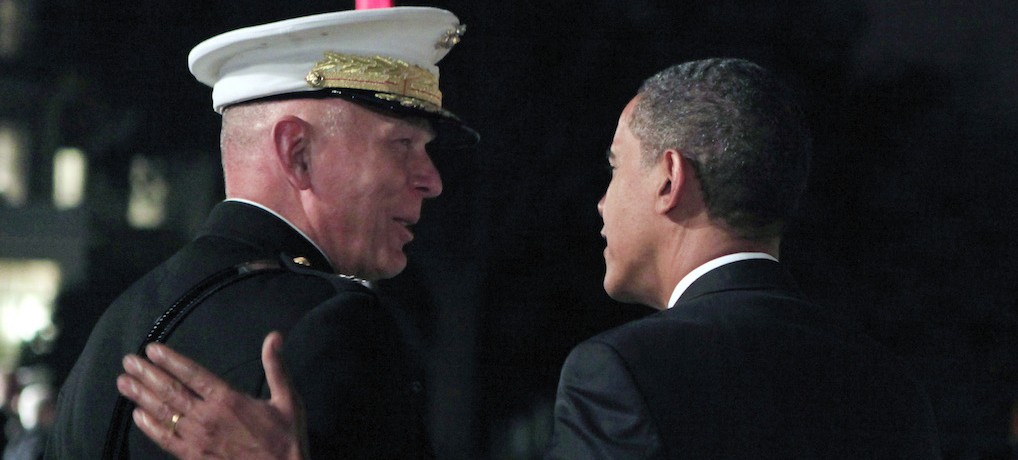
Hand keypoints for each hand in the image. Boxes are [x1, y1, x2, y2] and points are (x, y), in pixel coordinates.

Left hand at [117, 331, 307, 459]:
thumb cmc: (285, 437)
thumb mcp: (288, 399)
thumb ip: (276, 367)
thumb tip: (274, 336)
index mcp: (228, 399)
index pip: (193, 374)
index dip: (170, 360)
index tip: (152, 350)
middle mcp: (207, 416)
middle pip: (170, 391)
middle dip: (147, 374)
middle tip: (128, 362)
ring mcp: (198, 438)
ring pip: (163, 413)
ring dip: (141, 396)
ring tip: (123, 383)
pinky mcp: (193, 456)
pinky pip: (165, 440)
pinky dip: (149, 427)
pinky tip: (137, 415)